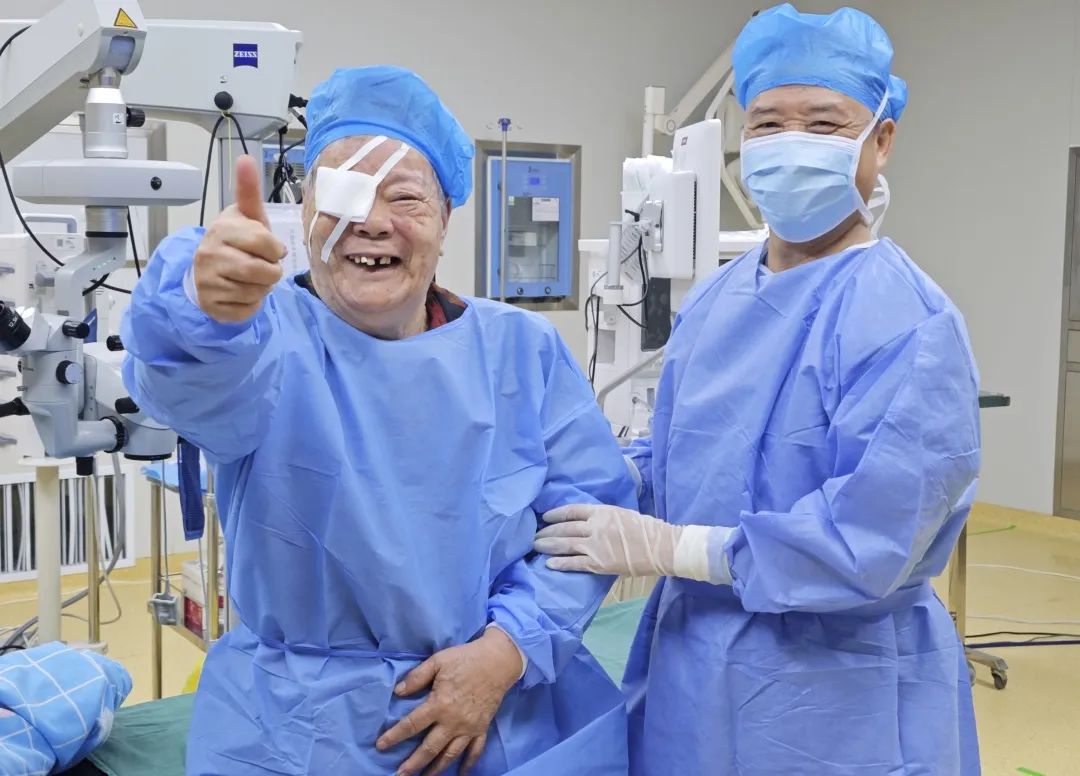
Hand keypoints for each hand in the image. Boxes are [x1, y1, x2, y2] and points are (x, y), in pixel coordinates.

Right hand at [194, 155, 286, 321]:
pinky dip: (252, 304)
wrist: (208, 274)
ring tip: (251, 279)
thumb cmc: (237, 242)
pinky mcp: (211, 306)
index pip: (266, 244)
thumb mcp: (247, 216)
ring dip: (263, 288)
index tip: (269, 248)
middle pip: (264, 271)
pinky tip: (240, 293)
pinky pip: (248, 309)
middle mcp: (208, 254)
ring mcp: (207, 282)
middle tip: (264, 267)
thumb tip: (245, 157)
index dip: (275, 249)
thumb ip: (248, 191)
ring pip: (257, 292)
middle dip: (272, 272)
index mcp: (221, 229)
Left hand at [376, 628, 522, 775]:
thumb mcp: (438, 661)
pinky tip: (460, 773)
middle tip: (400, 775)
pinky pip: (474, 751)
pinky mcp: (482, 728)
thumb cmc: (465, 659)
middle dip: (413, 763)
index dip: (395, 736)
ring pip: (450, 755)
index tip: (381, 745)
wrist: (497, 661)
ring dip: (436, 769)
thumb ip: (417, 677)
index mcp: (439, 704)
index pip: (412, 724)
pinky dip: (468, 764)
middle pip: (429, 748)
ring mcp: (468, 728)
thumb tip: (398, 691)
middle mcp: (452, 722)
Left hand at [534, 504, 684, 576]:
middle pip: (564, 528)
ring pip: (565, 545)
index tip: (544, 516)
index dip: (555, 514)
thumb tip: (588, 521)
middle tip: (534, 534)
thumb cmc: (647, 529)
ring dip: (548, 545)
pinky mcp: (599, 564)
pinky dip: (560, 563)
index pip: (571, 511)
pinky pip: (575, 563)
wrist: (662, 547)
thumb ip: (603, 516)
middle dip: (547, 531)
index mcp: (602, 511)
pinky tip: (549, 564)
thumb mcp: (623, 513)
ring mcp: (596, 546)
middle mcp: (595, 527)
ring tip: (536, 546)